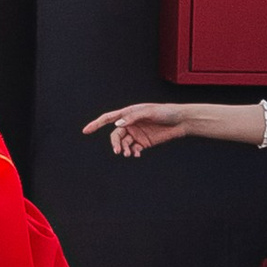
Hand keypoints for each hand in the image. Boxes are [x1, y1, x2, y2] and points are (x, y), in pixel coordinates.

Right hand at [84, 101, 204, 158]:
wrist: (181, 121)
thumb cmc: (166, 112)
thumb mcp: (149, 112)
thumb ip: (133, 117)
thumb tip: (118, 124)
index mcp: (128, 113)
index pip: (108, 118)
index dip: (96, 124)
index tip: (86, 131)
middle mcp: (130, 124)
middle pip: (115, 135)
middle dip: (115, 143)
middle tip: (118, 151)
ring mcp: (136, 134)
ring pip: (124, 144)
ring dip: (124, 149)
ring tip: (130, 154)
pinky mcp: (144, 142)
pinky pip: (133, 149)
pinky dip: (133, 153)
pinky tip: (137, 154)